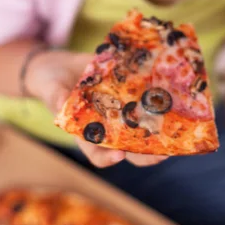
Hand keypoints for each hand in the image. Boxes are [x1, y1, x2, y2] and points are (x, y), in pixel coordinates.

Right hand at [25, 49, 167, 168]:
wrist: (59, 65)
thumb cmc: (50, 83)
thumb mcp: (50, 88)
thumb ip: (56, 96)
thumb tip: (62, 102)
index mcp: (85, 133)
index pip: (97, 154)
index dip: (108, 158)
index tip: (119, 156)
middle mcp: (105, 125)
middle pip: (127, 147)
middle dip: (146, 153)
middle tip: (164, 153)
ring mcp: (117, 110)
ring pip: (139, 126)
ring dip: (157, 131)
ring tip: (175, 130)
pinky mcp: (125, 92)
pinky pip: (140, 99)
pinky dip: (153, 99)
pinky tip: (168, 94)